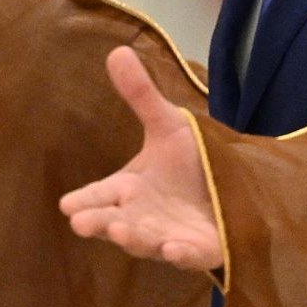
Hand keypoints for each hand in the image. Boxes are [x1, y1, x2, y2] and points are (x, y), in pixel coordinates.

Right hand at [61, 47, 222, 271]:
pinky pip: (189, 256)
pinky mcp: (200, 249)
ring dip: (134, 239)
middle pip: (115, 223)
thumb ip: (142, 96)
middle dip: (100, 223)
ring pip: (147, 242)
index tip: (67, 205)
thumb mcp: (169, 126)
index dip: (84, 201)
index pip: (100, 195)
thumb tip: (117, 51)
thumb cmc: (193, 163)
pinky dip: (180, 254)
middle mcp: (143, 217)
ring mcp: (169, 235)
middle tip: (82, 223)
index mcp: (130, 189)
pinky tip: (174, 249)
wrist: (238, 189)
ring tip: (122, 233)